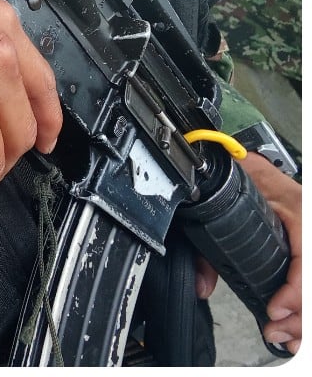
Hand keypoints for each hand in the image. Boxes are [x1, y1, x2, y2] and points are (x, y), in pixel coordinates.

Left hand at [197, 154, 301, 353]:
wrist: (244, 163)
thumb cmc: (239, 178)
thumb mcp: (221, 203)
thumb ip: (207, 246)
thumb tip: (202, 286)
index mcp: (298, 210)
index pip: (306, 258)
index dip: (296, 291)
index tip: (274, 310)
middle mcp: (308, 227)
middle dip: (302, 316)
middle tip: (278, 334)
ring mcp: (307, 237)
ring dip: (306, 319)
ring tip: (288, 339)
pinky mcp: (303, 249)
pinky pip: (308, 280)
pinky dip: (304, 309)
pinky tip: (296, 332)